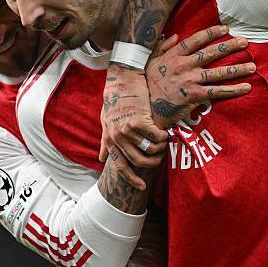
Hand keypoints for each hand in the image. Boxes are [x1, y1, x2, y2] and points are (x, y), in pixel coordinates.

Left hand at [100, 63, 168, 188]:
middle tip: (160, 156)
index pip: (120, 166)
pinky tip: (165, 133)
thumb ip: (105, 142)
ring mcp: (127, 130)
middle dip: (153, 162)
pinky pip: (156, 138)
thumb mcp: (105, 121)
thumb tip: (101, 159)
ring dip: (160, 148)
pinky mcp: (139, 121)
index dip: (131, 179)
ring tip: (163, 141)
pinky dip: (163, 137)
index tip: (142, 186)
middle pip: (138, 161)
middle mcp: (116, 137)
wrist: (122, 80)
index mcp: (109, 139)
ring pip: (149, 149)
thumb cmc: (115, 100)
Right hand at [146, 25, 253, 128]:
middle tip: (245, 42)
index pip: (196, 40)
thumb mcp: (151, 62)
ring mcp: (190, 80)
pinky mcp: (195, 96)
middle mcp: (184, 65)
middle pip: (211, 53)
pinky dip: (233, 90)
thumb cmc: (148, 84)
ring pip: (218, 72)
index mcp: (174, 55)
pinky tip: (246, 87)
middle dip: (230, 47)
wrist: (146, 107)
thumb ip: (162, 48)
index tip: (226, 29)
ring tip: (252, 66)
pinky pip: (217, 92)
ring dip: (237, 69)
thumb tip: (174, 36)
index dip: (211, 33)